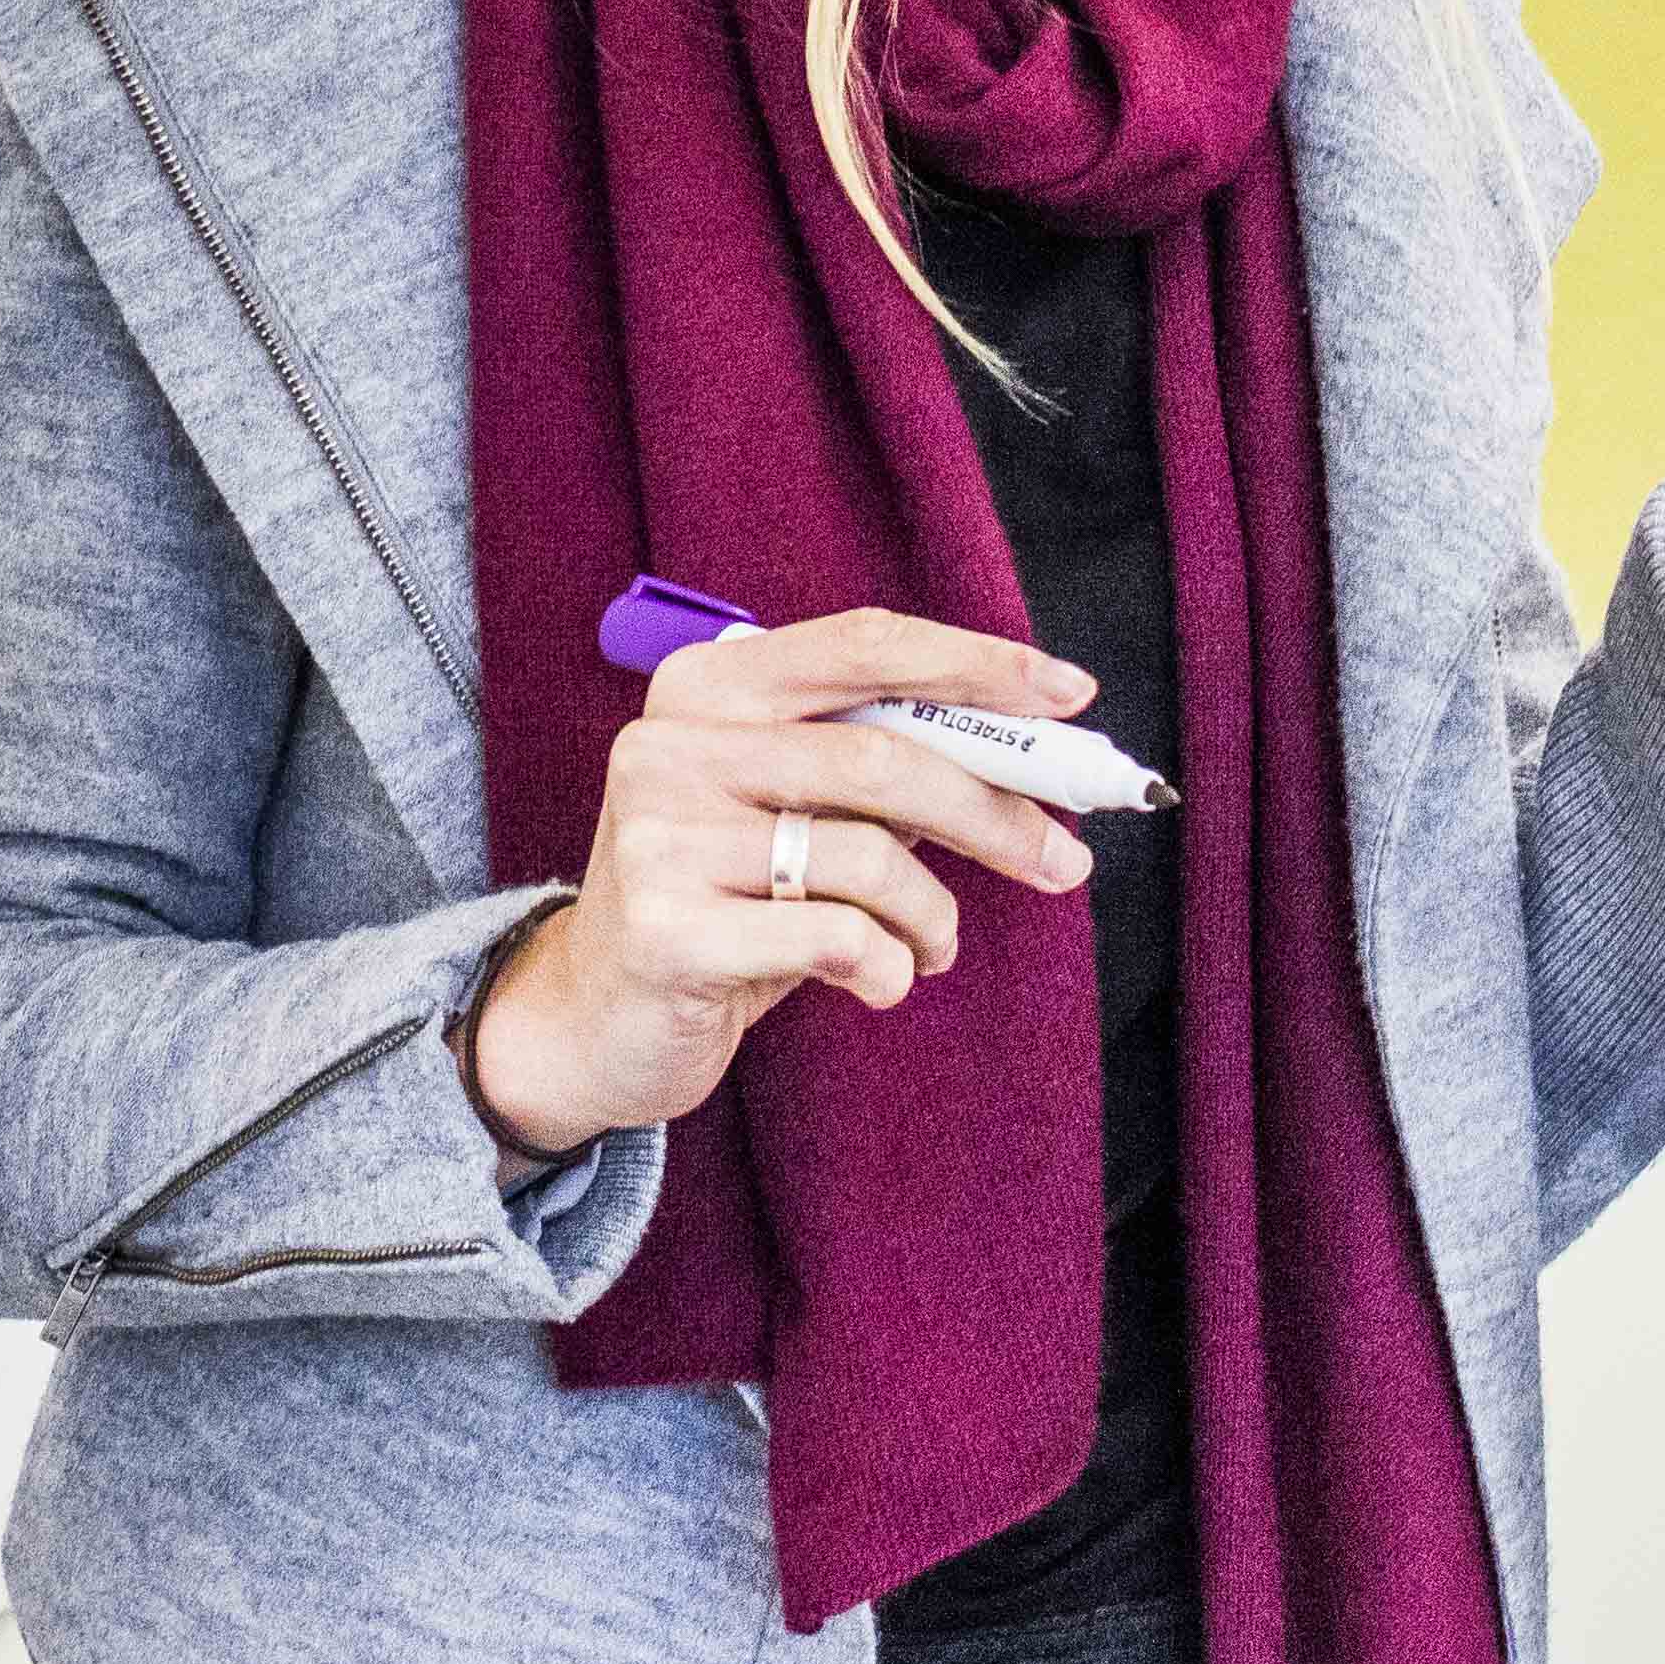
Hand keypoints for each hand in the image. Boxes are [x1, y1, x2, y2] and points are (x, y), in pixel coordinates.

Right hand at [457, 609, 1099, 1158]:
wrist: (593, 1018)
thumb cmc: (723, 902)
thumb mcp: (792, 815)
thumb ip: (881, 771)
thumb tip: (1033, 767)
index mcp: (706, 685)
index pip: (864, 646)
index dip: (976, 664)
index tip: (1070, 695)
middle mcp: (671, 744)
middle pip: (882, 757)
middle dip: (993, 813)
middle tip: (1061, 861)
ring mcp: (660, 836)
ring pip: (870, 857)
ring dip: (936, 917)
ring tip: (933, 947)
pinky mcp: (668, 930)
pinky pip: (838, 937)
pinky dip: (890, 967)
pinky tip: (879, 982)